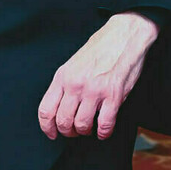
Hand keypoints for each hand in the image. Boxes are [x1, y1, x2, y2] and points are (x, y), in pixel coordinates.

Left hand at [38, 13, 160, 141]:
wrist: (124, 35)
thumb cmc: (101, 48)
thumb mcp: (73, 64)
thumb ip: (65, 85)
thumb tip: (60, 108)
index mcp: (63, 77)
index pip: (46, 110)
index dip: (48, 127)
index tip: (53, 133)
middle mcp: (76, 85)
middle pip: (63, 121)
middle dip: (68, 132)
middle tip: (75, 131)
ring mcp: (95, 91)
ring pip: (82, 125)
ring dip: (86, 131)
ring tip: (90, 127)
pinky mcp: (114, 95)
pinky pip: (104, 124)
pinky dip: (103, 132)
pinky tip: (104, 130)